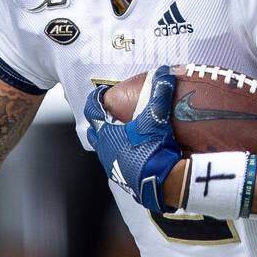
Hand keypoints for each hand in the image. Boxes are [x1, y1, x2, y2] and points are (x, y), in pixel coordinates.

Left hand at [84, 64, 182, 212]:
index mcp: (106, 133)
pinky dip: (122, 155)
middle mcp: (105, 150)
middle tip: (111, 113)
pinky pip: (117, 163)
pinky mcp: (124, 179)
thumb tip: (164, 73)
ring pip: (105, 149)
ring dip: (111, 139)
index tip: (102, 92)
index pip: (92, 111)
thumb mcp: (155, 120)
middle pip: (94, 131)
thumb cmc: (151, 150)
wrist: (160, 183)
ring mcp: (112, 166)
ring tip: (124, 133)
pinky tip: (136, 153)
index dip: (95, 99)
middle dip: (100, 121)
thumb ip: (159, 95)